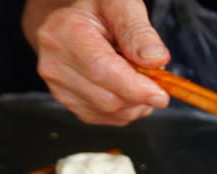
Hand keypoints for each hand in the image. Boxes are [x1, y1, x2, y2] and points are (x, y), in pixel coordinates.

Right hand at [22, 0, 170, 124]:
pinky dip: (126, 108)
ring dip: (136, 102)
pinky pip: (108, 118)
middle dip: (140, 94)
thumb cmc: (99, 10)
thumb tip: (154, 60)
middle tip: (153, 76)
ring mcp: (60, 89)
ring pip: (112, 113)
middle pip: (109, 99)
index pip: (103, 70)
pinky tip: (126, 87)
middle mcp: (55, 64)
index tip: (161, 95)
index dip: (135, 88)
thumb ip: (138, 31)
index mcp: (65, 33)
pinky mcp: (71, 106)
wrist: (77, 22)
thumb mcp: (122, 5)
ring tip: (136, 76)